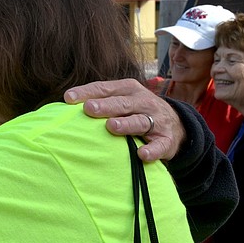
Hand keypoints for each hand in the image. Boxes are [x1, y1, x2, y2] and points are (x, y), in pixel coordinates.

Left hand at [64, 78, 184, 161]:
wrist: (177, 124)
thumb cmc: (137, 111)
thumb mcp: (122, 100)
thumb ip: (100, 100)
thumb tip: (66, 104)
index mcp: (129, 89)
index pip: (105, 88)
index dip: (87, 92)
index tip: (68, 98)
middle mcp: (143, 102)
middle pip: (122, 103)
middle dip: (105, 106)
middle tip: (89, 109)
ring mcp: (156, 121)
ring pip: (140, 121)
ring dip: (126, 124)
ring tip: (112, 126)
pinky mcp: (166, 140)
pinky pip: (159, 145)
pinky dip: (152, 150)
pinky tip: (142, 154)